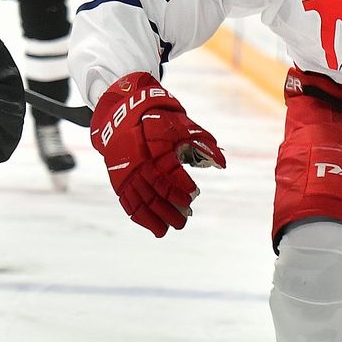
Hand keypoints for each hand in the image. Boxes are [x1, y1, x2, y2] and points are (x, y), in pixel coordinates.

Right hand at [90, 73, 224, 236]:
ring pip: (140, 198)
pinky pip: (127, 202)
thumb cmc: (159, 120)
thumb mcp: (182, 125)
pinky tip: (154, 227)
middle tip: (185, 218)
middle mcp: (137, 159)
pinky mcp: (118, 179)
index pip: (168, 168)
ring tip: (171, 228)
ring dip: (155, 216)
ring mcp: (126, 170)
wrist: (124, 113)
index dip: (181, 183)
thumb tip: (222, 163)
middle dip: (170, 206)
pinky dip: (140, 217)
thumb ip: (203, 143)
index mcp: (153, 143)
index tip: (194, 193)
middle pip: (154, 188)